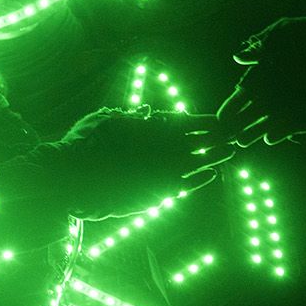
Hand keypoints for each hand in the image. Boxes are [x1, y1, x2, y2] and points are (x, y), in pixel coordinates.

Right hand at [35, 107, 232, 219]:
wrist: (73, 180)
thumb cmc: (83, 145)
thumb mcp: (103, 120)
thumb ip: (127, 116)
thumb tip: (144, 111)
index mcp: (154, 127)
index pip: (191, 122)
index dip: (207, 121)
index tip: (218, 120)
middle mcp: (165, 148)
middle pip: (203, 141)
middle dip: (219, 137)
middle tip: (233, 135)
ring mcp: (164, 172)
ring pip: (202, 162)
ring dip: (217, 156)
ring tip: (229, 153)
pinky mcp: (159, 194)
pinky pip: (189, 185)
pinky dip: (202, 179)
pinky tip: (211, 175)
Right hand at [217, 11, 305, 146]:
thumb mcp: (281, 33)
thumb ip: (260, 47)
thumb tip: (238, 57)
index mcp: (264, 75)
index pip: (242, 96)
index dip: (231, 107)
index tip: (219, 118)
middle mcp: (276, 92)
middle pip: (252, 114)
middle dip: (238, 125)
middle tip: (225, 135)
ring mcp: (294, 104)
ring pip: (270, 123)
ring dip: (256, 132)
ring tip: (242, 140)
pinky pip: (295, 126)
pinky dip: (283, 132)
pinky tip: (271, 137)